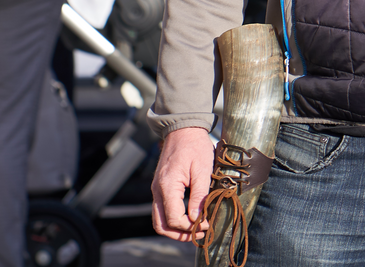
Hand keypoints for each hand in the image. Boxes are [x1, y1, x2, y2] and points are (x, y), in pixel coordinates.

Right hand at [151, 126, 216, 240]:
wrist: (183, 129)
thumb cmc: (195, 146)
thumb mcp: (202, 170)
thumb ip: (199, 196)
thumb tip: (197, 218)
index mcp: (167, 186)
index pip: (174, 219)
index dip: (191, 227)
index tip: (207, 224)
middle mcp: (157, 190)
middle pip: (161, 225)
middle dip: (180, 234)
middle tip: (199, 233)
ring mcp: (157, 189)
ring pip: (159, 220)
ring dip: (176, 229)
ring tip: (195, 229)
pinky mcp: (160, 187)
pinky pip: (162, 209)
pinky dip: (173, 218)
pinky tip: (190, 217)